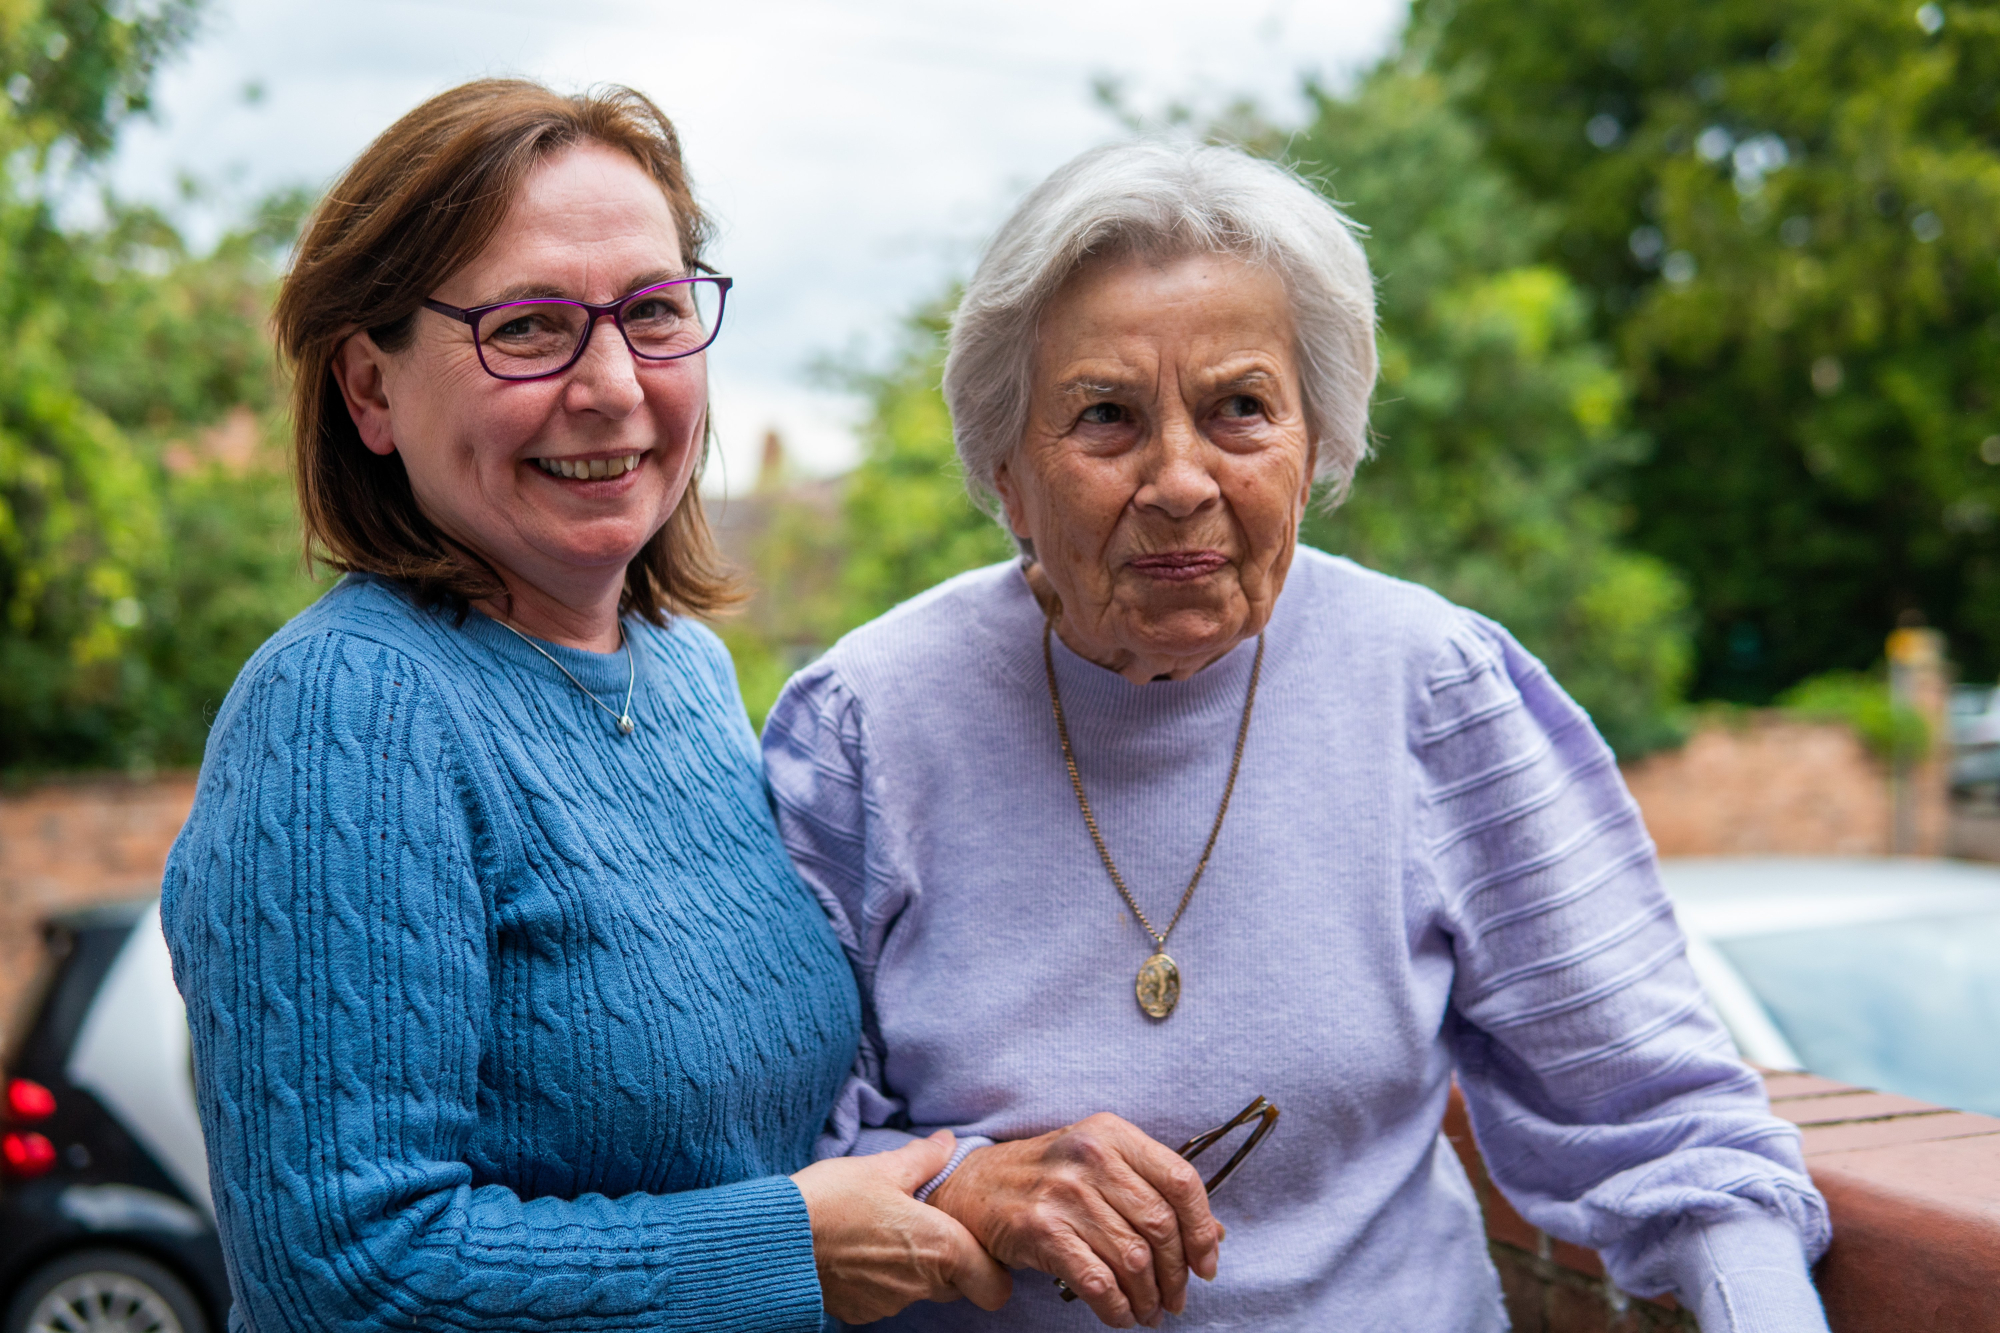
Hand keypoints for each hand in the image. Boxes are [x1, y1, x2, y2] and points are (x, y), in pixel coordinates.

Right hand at [792, 1131, 1011, 1323]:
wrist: (778, 1241)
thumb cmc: (833, 1200)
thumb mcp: (882, 1168)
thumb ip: (923, 1158)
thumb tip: (947, 1142)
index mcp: (940, 1247)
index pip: (995, 1287)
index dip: (992, 1269)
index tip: (977, 1245)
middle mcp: (922, 1284)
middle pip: (958, 1287)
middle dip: (951, 1263)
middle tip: (926, 1227)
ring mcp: (890, 1303)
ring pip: (921, 1291)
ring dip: (913, 1269)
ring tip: (884, 1233)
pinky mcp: (861, 1313)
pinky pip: (887, 1298)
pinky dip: (881, 1279)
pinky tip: (859, 1250)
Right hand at [928, 1113, 1220, 1328]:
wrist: (972, 1187)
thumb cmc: (1046, 1177)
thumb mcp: (1100, 1164)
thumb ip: (1153, 1191)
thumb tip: (1213, 1235)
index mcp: (1113, 1134)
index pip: (1180, 1180)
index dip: (1202, 1229)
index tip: (1206, 1264)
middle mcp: (1090, 1156)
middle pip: (1160, 1225)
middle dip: (1176, 1274)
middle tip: (1176, 1300)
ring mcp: (1063, 1192)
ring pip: (1132, 1259)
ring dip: (1148, 1298)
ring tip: (1150, 1312)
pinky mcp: (1040, 1230)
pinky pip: (1097, 1281)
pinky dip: (1117, 1307)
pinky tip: (1121, 1315)